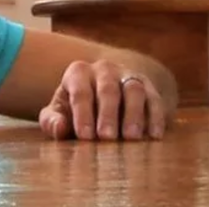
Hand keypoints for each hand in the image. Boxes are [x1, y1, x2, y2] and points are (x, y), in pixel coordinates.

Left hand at [38, 59, 166, 140]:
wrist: (105, 96)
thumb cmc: (75, 109)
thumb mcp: (59, 113)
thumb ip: (52, 121)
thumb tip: (58, 128)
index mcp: (78, 73)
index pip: (80, 92)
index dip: (82, 114)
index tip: (85, 136)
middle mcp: (104, 70)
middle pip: (108, 89)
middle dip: (108, 114)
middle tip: (107, 138)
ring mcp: (128, 76)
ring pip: (134, 90)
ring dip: (134, 114)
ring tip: (132, 137)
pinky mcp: (149, 88)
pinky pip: (155, 100)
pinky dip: (156, 117)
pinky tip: (154, 135)